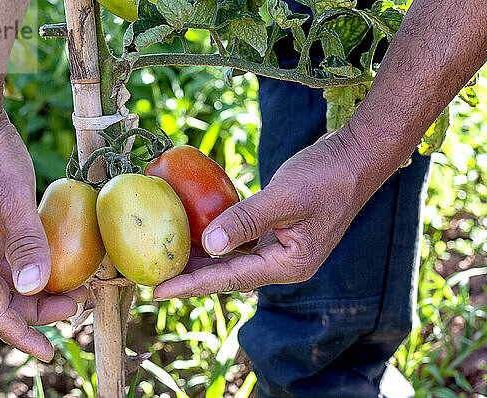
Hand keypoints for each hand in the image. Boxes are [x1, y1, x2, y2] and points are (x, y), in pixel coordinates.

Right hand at [0, 113, 89, 360]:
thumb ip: (25, 242)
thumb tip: (35, 288)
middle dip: (40, 313)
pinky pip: (14, 261)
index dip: (22, 336)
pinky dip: (39, 270)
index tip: (50, 353)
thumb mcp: (12, 197)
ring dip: (41, 293)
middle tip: (80, 304)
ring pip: (11, 283)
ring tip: (78, 288)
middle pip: (4, 301)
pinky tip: (63, 263)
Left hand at [154, 127, 374, 298]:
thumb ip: (246, 221)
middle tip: (153, 279)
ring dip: (202, 260)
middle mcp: (283, 263)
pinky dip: (218, 241)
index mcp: (289, 264)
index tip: (158, 291)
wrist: (356, 157)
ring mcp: (281, 249)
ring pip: (233, 261)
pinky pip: (241, 244)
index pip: (231, 278)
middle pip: (228, 276)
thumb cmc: (326, 175)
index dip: (192, 284)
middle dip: (191, 277)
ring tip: (167, 259)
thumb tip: (209, 245)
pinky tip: (197, 234)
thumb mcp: (284, 196)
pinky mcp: (277, 233)